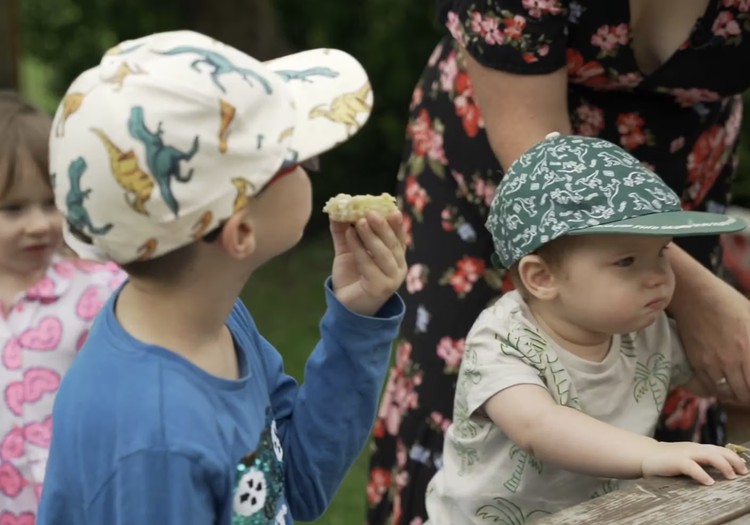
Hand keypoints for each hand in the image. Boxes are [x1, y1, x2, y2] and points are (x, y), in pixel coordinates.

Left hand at [329, 211, 406, 316]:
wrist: (344, 307)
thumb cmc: (352, 277)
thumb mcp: (348, 251)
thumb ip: (344, 232)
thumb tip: (336, 210)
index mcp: (395, 257)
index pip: (399, 237)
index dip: (396, 224)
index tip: (390, 209)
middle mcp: (398, 268)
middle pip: (392, 244)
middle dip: (382, 226)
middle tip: (370, 212)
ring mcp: (391, 279)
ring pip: (383, 253)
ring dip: (371, 236)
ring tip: (359, 221)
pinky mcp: (380, 288)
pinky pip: (369, 265)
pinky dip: (359, 249)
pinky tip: (350, 236)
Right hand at [641, 442, 747, 484]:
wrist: (644, 455)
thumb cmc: (667, 460)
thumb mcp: (686, 457)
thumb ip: (701, 460)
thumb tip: (721, 467)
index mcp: (697, 448)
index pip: (719, 449)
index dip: (733, 457)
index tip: (743, 467)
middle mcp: (693, 448)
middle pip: (718, 451)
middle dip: (733, 460)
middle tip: (742, 472)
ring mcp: (684, 453)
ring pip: (709, 455)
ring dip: (723, 465)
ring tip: (731, 476)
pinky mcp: (675, 461)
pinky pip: (691, 466)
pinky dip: (702, 474)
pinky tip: (709, 482)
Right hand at [676, 276, 749, 401]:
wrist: (694, 296)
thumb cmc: (728, 302)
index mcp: (747, 349)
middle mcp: (730, 361)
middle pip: (743, 393)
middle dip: (748, 396)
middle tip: (749, 393)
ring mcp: (711, 363)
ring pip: (726, 393)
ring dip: (735, 396)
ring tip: (739, 393)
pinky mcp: (696, 362)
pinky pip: (709, 386)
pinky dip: (718, 391)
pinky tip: (723, 387)